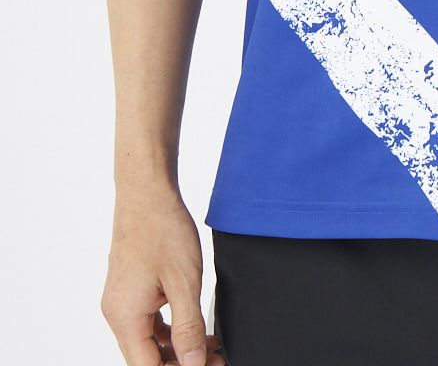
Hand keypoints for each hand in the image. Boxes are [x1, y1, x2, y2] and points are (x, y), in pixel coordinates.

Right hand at [101, 185, 225, 364]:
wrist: (146, 192)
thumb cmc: (163, 229)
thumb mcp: (185, 282)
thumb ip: (188, 327)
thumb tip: (193, 364)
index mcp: (125, 318)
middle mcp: (117, 314)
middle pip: (147, 358)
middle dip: (182, 363)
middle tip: (216, 359)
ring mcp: (121, 301)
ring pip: (148, 341)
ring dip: (178, 348)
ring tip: (212, 348)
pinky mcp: (129, 290)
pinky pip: (148, 322)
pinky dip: (170, 329)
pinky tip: (194, 327)